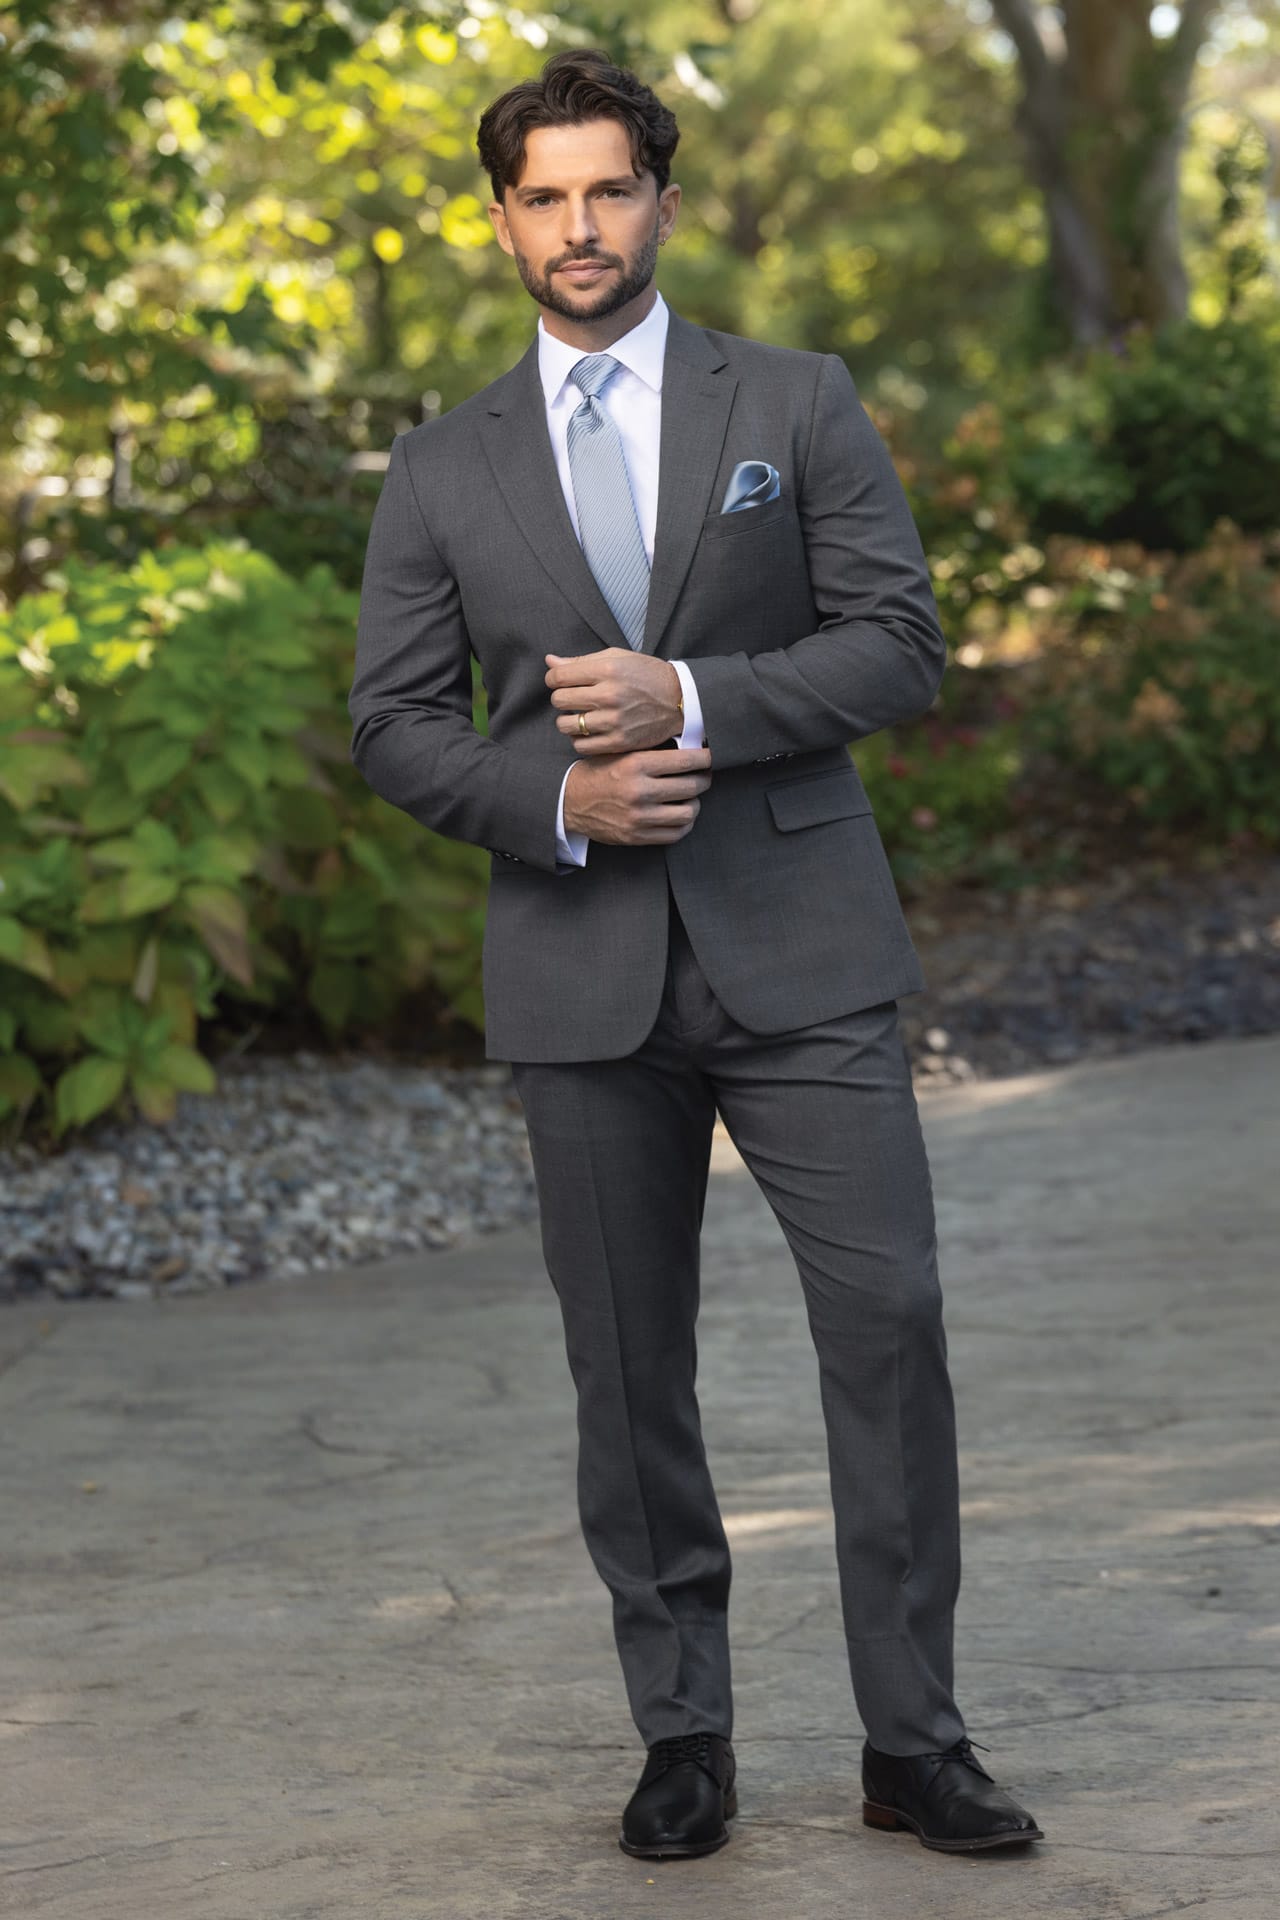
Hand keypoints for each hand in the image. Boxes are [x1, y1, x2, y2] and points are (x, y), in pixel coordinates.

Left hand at [546, 650, 683, 753]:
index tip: (560, 681)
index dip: (553, 678)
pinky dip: (579, 738)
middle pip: (559, 700)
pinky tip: (588, 731)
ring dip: (567, 720)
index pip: (559, 676)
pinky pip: (581, 745)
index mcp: (608, 671)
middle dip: (561, 697)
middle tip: (573, 698)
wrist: (680, 700)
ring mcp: (614, 721)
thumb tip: (549, 661)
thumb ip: (581, 661)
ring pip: (566, 725)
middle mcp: (609, 695)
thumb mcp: (617, 658)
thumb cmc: (646, 675)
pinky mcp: (619, 742)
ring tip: (579, 715)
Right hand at [562, 748, 711, 845]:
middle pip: (692, 786)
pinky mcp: (637, 836)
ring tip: (691, 797)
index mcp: (636, 765)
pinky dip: (684, 824)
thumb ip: (652, 751)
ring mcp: (639, 817)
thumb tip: (690, 747)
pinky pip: (675, 833)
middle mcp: (639, 791)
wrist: (569, 802)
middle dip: (704, 780)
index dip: (705, 758)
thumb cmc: (599, 772)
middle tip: (704, 776)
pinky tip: (680, 814)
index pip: (685, 760)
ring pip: (688, 812)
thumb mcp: (621, 753)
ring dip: (695, 804)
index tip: (710, 757)